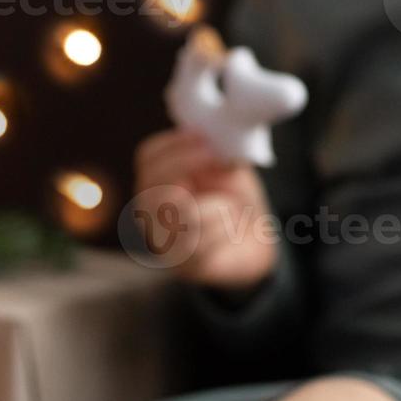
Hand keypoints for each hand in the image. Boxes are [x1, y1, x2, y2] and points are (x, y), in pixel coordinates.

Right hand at [133, 129, 278, 291]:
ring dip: (218, 203)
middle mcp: (150, 213)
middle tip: (216, 156)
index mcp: (155, 183)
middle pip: (152, 184)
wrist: (253, 243)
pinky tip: (232, 228)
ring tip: (232, 206)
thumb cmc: (234, 199)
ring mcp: (164, 242)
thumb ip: (220, 152)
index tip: (202, 134)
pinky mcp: (185, 266)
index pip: (147, 158)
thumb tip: (219, 139)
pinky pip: (204, 241)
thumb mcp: (228, 167)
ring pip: (182, 213)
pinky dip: (226, 228)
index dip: (173, 144)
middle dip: (185, 164)